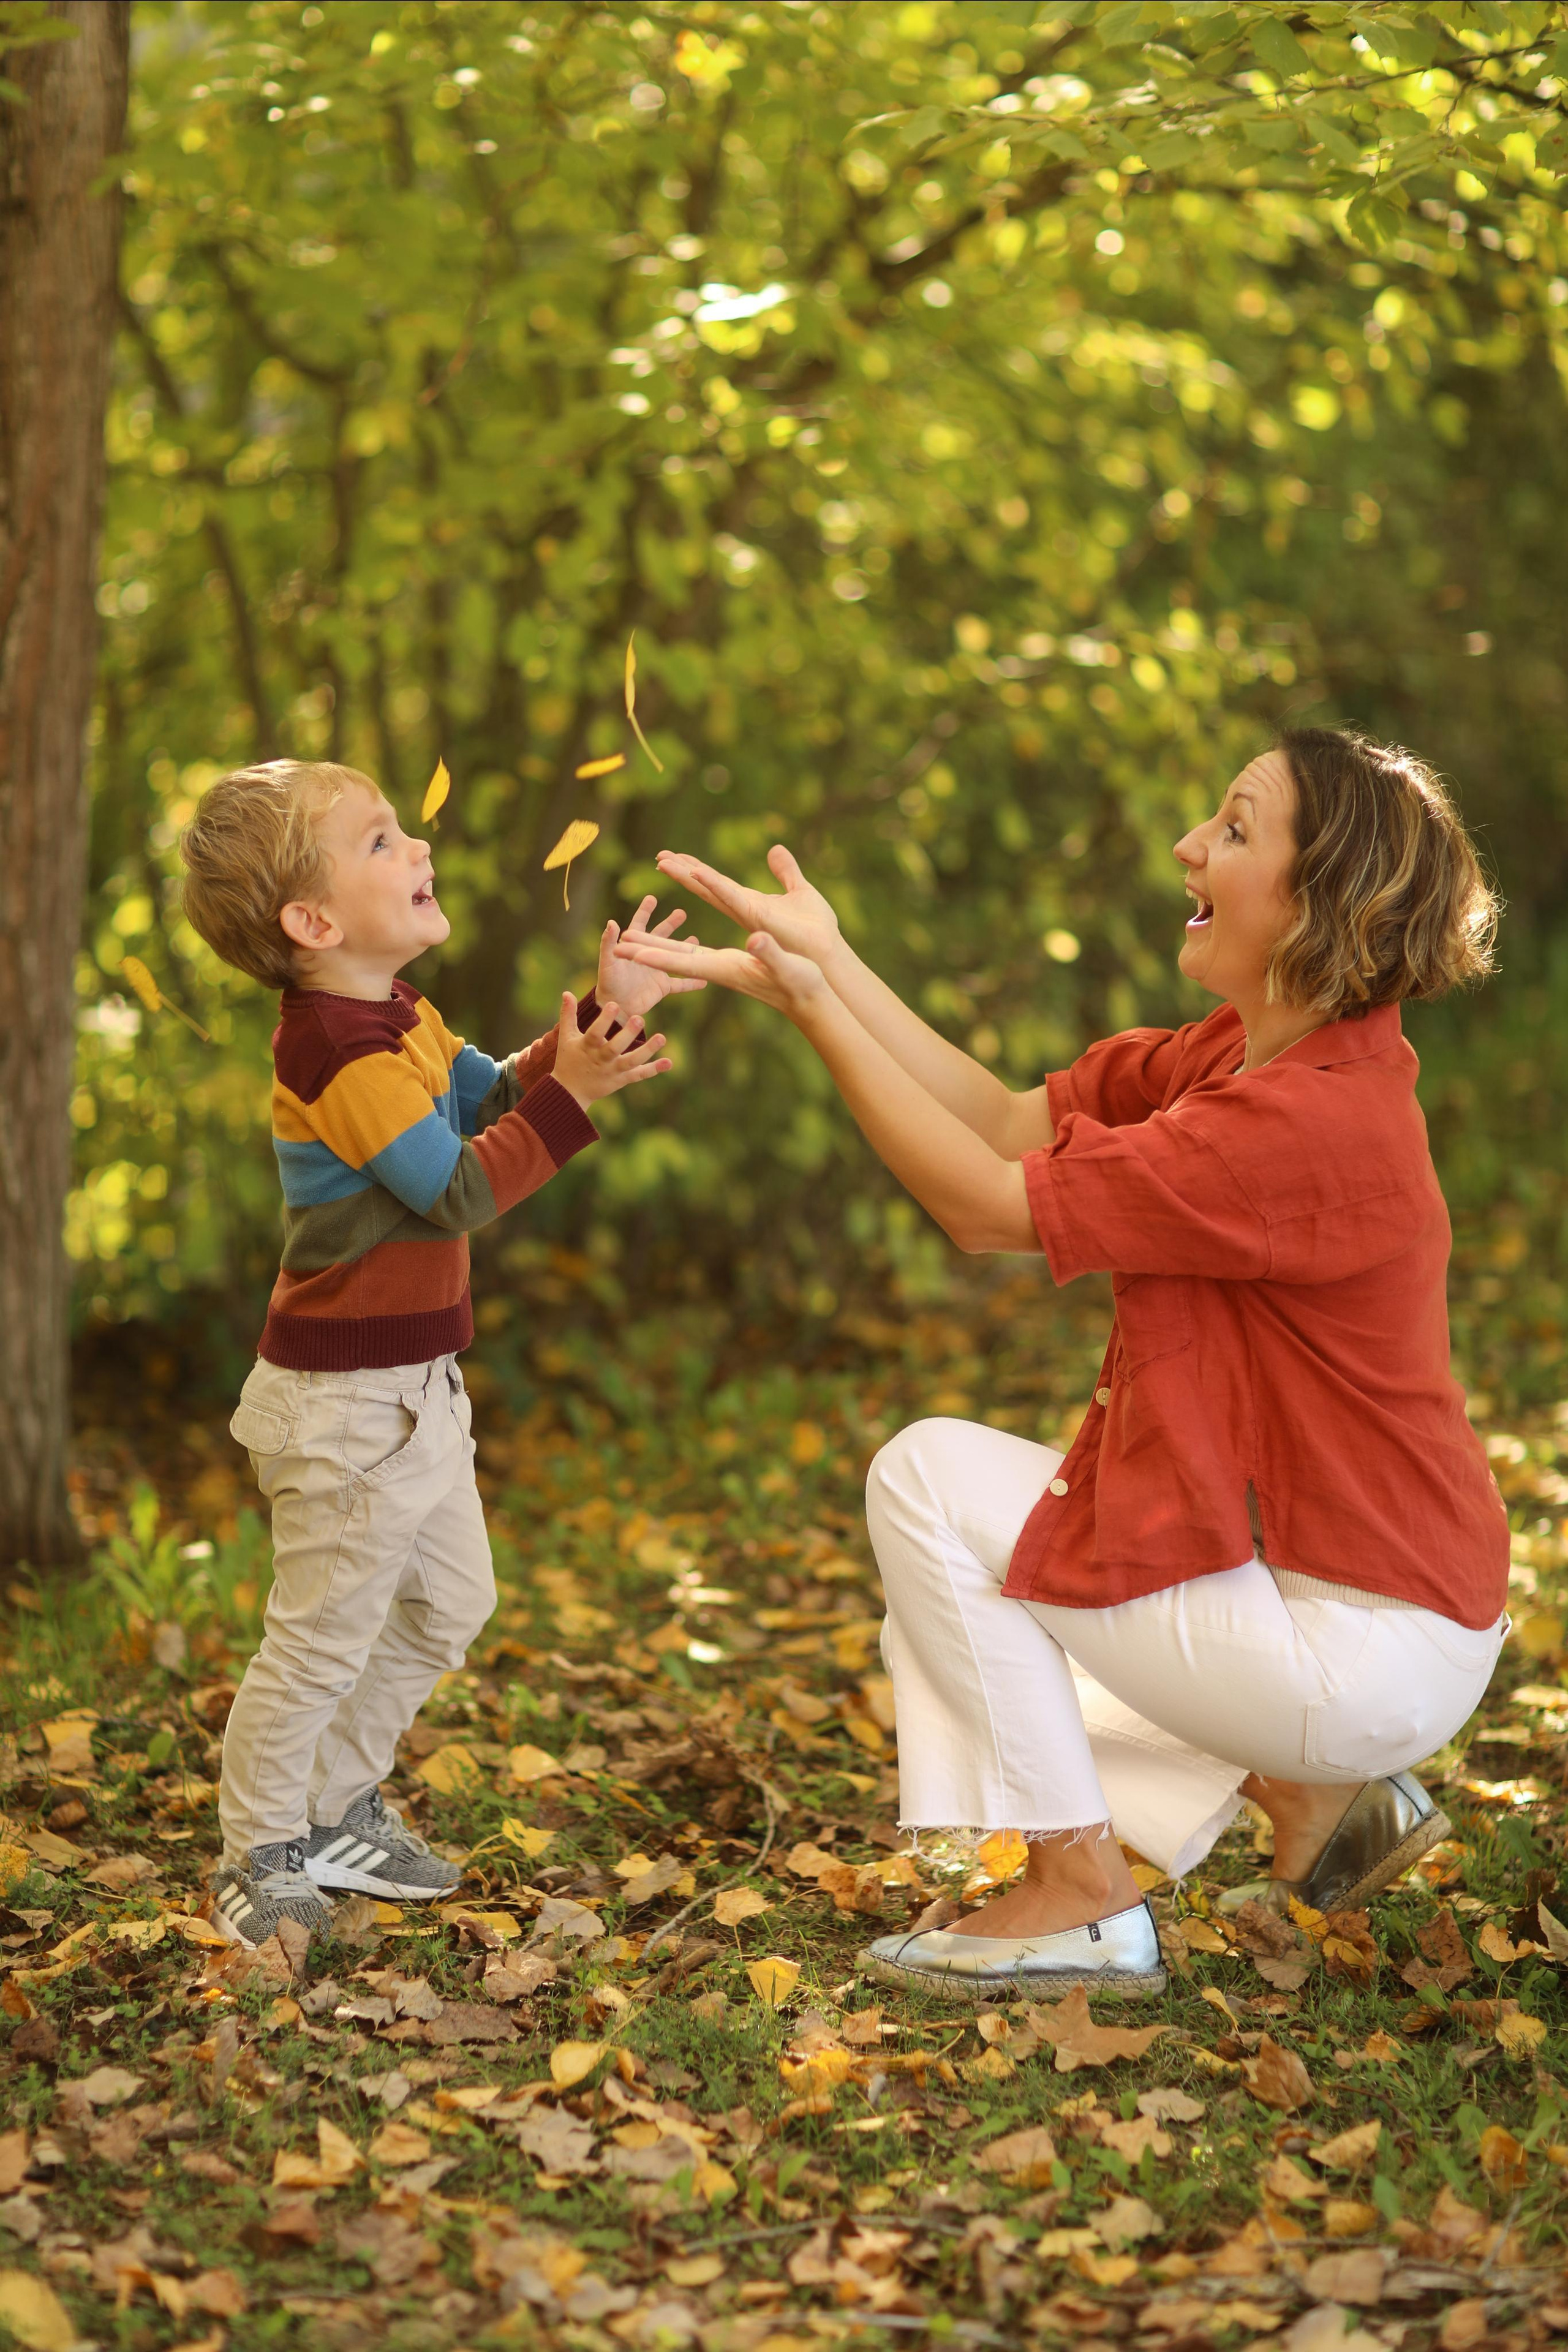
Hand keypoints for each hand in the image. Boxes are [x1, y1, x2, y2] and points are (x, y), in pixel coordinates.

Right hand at [553, 993, 671, 1109]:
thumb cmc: (569, 1059)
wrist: (570, 1092)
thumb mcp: (566, 1037)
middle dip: (627, 1035)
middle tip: (640, 1018)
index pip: (595, 1033)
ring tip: (662, 1037)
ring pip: (631, 1062)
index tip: (614, 1004)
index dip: (604, 1020)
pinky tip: (669, 1062)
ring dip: (647, 1051)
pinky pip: (639, 1075)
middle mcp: (601, 1060)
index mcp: (587, 1047)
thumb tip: (567, 992)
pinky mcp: (623, 1080)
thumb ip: (568, 1015)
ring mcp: (613, 1071)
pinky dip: (654, 1069)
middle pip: (615, 1049)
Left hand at [596, 895, 706, 1020]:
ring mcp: (657, 971)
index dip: (645, 911)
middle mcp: (647, 956)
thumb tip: (611, 922)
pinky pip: (682, 983)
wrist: (617, 1009)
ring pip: (674, 955)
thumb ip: (609, 943)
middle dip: (670, 923)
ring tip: (696, 939)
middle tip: (682, 913)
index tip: (652, 898)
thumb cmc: (609, 984)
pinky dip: (693, 981)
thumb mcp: (608, 962)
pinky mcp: (664, 986)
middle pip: (661, 936)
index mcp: (633, 947)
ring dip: (685, 947)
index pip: (639, 924)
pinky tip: (706, 977)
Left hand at [616, 927, 826, 1020]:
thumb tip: (754, 939)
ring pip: (681, 957)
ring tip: (630, 941)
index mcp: (727, 968)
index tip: (629, 951)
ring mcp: (723, 969)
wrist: (811, 1000)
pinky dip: (679, 948)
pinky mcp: (731, 966)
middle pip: (673, 961)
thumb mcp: (788, 965)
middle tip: (614, 947)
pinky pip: (697, 956)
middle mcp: (719, 970)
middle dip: (644, 954)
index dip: (656, 956)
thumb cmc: (803, 983)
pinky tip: (671, 943)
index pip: (684, 963)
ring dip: (655, 949)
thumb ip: (770, 952)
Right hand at [653, 844, 841, 966]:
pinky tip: (698, 873)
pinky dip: (715, 885)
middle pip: (706, 887)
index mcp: (750, 903)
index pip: (717, 883)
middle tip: (658, 858)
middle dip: (682, 872)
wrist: (828, 951)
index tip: (674, 857)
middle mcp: (742, 910)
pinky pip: (732, 898)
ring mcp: (747, 914)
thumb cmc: (816, 930)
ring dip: (688, 876)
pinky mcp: (758, 918)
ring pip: (711, 891)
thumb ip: (786, 871)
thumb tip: (775, 848)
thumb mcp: (800, 891)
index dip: (695, 870)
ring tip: (663, 862)